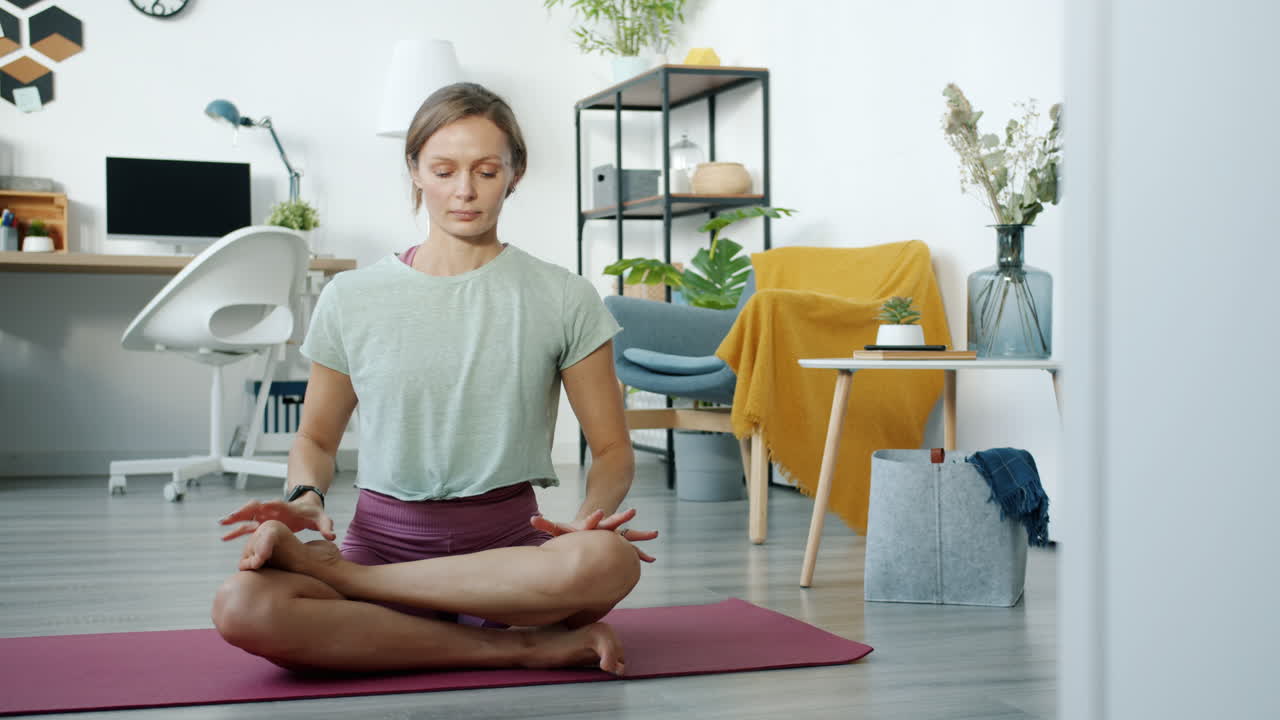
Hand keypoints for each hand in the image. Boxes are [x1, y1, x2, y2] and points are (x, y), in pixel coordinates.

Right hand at [218, 498, 334, 541]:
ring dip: (235, 519)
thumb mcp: (322, 519)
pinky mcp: (261, 522)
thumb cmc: (314, 513)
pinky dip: (236, 530)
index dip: (270, 506)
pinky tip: (224, 536)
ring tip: (222, 525)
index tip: (260, 508)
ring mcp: (265, 515)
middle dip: (243, 511)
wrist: (306, 506)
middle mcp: (272, 509)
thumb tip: (332, 536)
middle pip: (255, 507)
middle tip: (230, 518)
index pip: (277, 504)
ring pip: (247, 516)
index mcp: (286, 507)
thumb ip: (327, 526)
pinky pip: (246, 525)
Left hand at [530, 507, 657, 562]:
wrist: (590, 525)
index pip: (591, 520)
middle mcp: (605, 528)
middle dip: (622, 518)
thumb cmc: (574, 531)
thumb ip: (546, 525)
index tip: (599, 513)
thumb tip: (531, 519)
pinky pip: (632, 549)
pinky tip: (651, 560)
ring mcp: (614, 535)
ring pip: (629, 534)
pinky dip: (640, 553)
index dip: (594, 517)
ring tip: (654, 534)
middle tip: (632, 511)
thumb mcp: (560, 528)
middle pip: (614, 522)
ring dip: (640, 535)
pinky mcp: (620, 543)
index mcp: (591, 525)